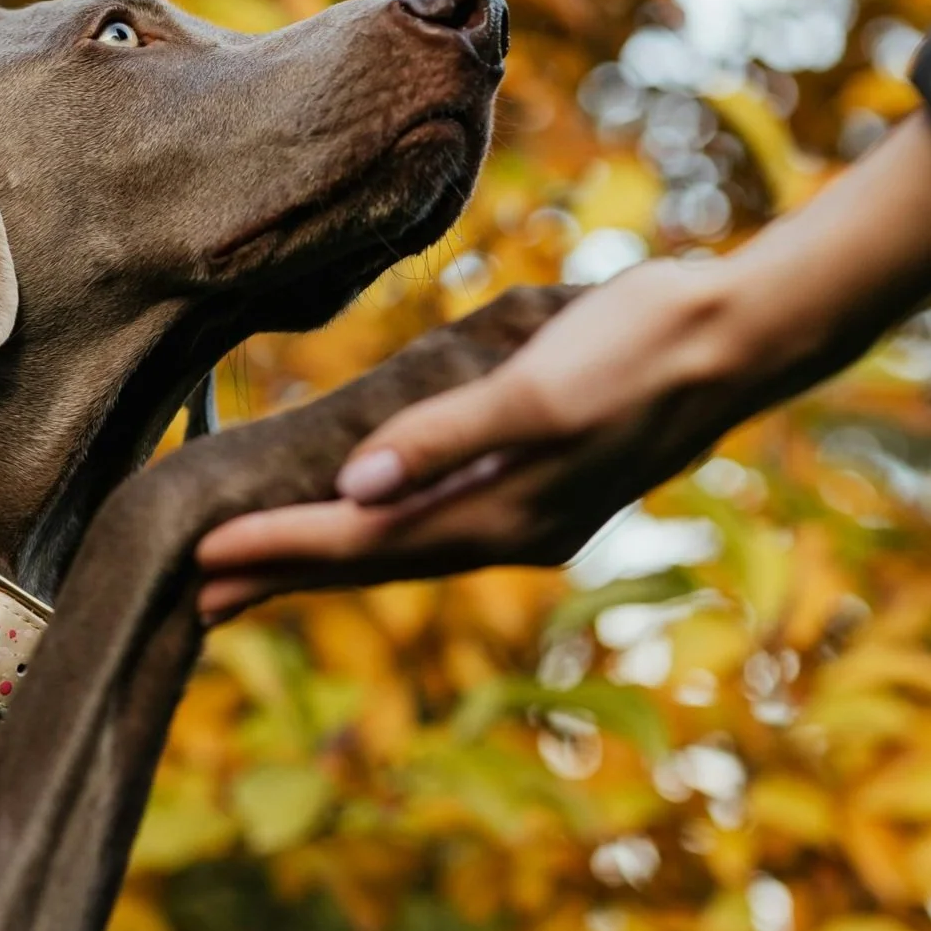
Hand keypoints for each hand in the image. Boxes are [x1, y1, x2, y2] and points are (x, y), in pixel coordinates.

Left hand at [194, 110, 930, 619]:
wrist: (740, 335)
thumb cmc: (641, 347)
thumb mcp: (540, 388)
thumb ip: (447, 439)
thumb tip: (356, 491)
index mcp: (505, 515)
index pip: (364, 544)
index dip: (280, 552)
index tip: (199, 559)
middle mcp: (510, 528)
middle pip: (371, 563)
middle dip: (282, 576)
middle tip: (191, 594)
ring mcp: (527, 509)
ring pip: (399, 547)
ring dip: (321, 560)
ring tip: (248, 570)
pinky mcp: (538, 478)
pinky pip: (432, 519)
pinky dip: (376, 527)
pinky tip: (351, 518)